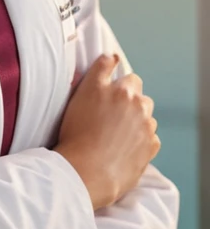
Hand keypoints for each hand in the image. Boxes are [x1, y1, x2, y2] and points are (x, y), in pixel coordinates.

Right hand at [55, 53, 160, 210]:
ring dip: (135, 118)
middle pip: (137, 91)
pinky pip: (150, 136)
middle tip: (109, 113)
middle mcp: (135, 102)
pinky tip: (123, 146)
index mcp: (118, 88)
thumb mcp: (80, 94)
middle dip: (127, 98)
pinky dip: (141, 139)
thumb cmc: (77, 134)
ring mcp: (146, 125)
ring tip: (115, 133)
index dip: (113, 78)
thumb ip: (99, 72)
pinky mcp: (151, 145)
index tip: (108, 85)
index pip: (121, 69)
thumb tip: (111, 57)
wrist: (87, 171)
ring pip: (145, 114)